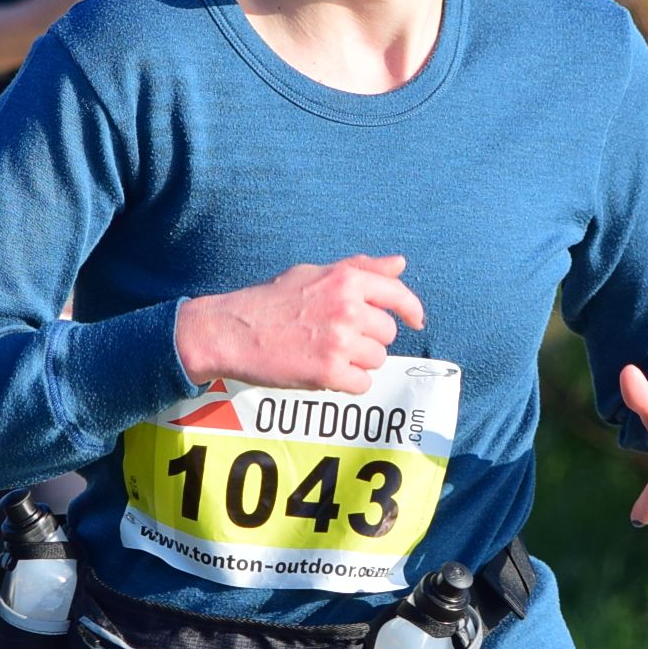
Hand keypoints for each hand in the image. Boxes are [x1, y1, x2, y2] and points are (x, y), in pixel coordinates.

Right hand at [173, 255, 424, 392]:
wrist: (231, 331)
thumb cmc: (271, 300)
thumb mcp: (314, 272)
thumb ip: (360, 269)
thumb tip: (400, 264)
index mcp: (346, 280)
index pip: (398, 295)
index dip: (412, 310)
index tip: (416, 321)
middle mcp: (348, 309)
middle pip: (387, 333)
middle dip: (368, 338)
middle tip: (336, 337)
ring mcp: (340, 342)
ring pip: (376, 360)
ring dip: (357, 362)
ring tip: (325, 353)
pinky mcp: (329, 372)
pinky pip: (362, 384)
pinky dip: (347, 382)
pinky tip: (323, 371)